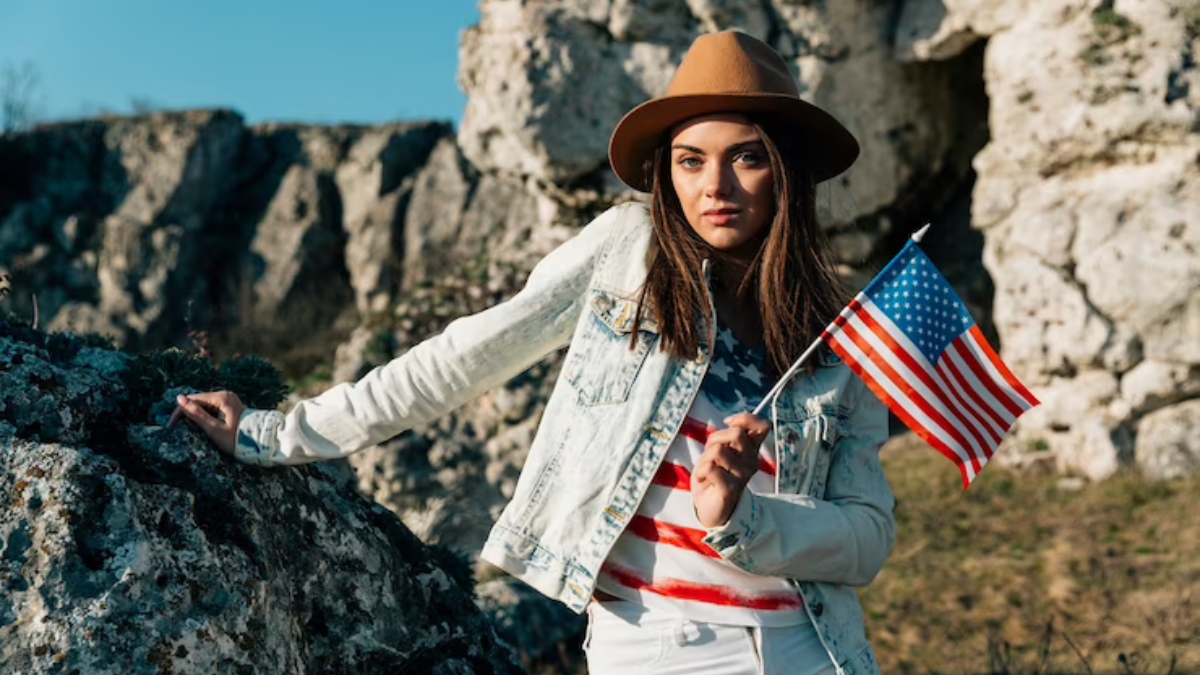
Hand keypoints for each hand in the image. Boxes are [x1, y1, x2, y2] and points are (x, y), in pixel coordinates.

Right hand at [168, 391, 244, 456]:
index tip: (171, 427)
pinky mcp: (230, 406)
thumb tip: (179, 398)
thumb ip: (196, 414)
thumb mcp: (213, 429)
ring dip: (194, 415)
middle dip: (186, 413)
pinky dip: (204, 415)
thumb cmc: (236, 439)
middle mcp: (225, 394)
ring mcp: (228, 399)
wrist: (260, 443)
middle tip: (177, 429)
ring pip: (204, 404)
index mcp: (221, 398)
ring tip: (188, 429)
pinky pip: (211, 408)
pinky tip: (200, 426)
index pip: (192, 400)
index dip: (180, 412)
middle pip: (198, 401)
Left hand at [691, 413, 770, 527]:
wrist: (707, 507)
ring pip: (718, 450)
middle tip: (710, 455)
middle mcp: (752, 461)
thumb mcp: (718, 450)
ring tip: (707, 471)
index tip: (729, 423)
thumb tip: (731, 422)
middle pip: (736, 433)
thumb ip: (726, 437)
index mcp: (751, 450)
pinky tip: (704, 480)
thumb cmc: (713, 474)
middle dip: (715, 439)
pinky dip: (700, 472)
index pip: (762, 426)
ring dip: (705, 458)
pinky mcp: (731, 488)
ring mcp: (743, 476)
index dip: (745, 419)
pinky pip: (710, 468)